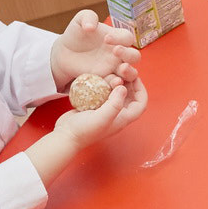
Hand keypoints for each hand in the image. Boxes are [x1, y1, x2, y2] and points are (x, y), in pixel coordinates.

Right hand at [28, 68, 148, 179]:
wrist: (65, 136)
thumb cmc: (85, 130)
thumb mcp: (103, 117)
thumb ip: (115, 103)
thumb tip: (123, 87)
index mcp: (123, 119)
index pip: (141, 104)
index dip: (141, 90)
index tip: (134, 77)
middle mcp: (117, 114)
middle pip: (130, 97)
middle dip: (129, 84)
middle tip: (122, 72)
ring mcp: (106, 110)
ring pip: (117, 94)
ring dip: (116, 83)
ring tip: (111, 74)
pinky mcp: (95, 106)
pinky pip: (104, 93)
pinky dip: (104, 85)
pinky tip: (100, 78)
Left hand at [51, 10, 141, 88]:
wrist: (64, 53)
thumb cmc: (76, 34)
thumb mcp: (79, 21)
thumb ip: (88, 16)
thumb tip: (91, 26)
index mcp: (117, 38)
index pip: (127, 38)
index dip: (120, 38)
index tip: (106, 39)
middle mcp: (118, 54)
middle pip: (134, 56)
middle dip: (128, 54)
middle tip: (115, 51)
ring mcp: (113, 68)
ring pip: (130, 73)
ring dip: (129, 71)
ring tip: (121, 69)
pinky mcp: (105, 79)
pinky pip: (115, 83)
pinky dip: (115, 83)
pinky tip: (112, 81)